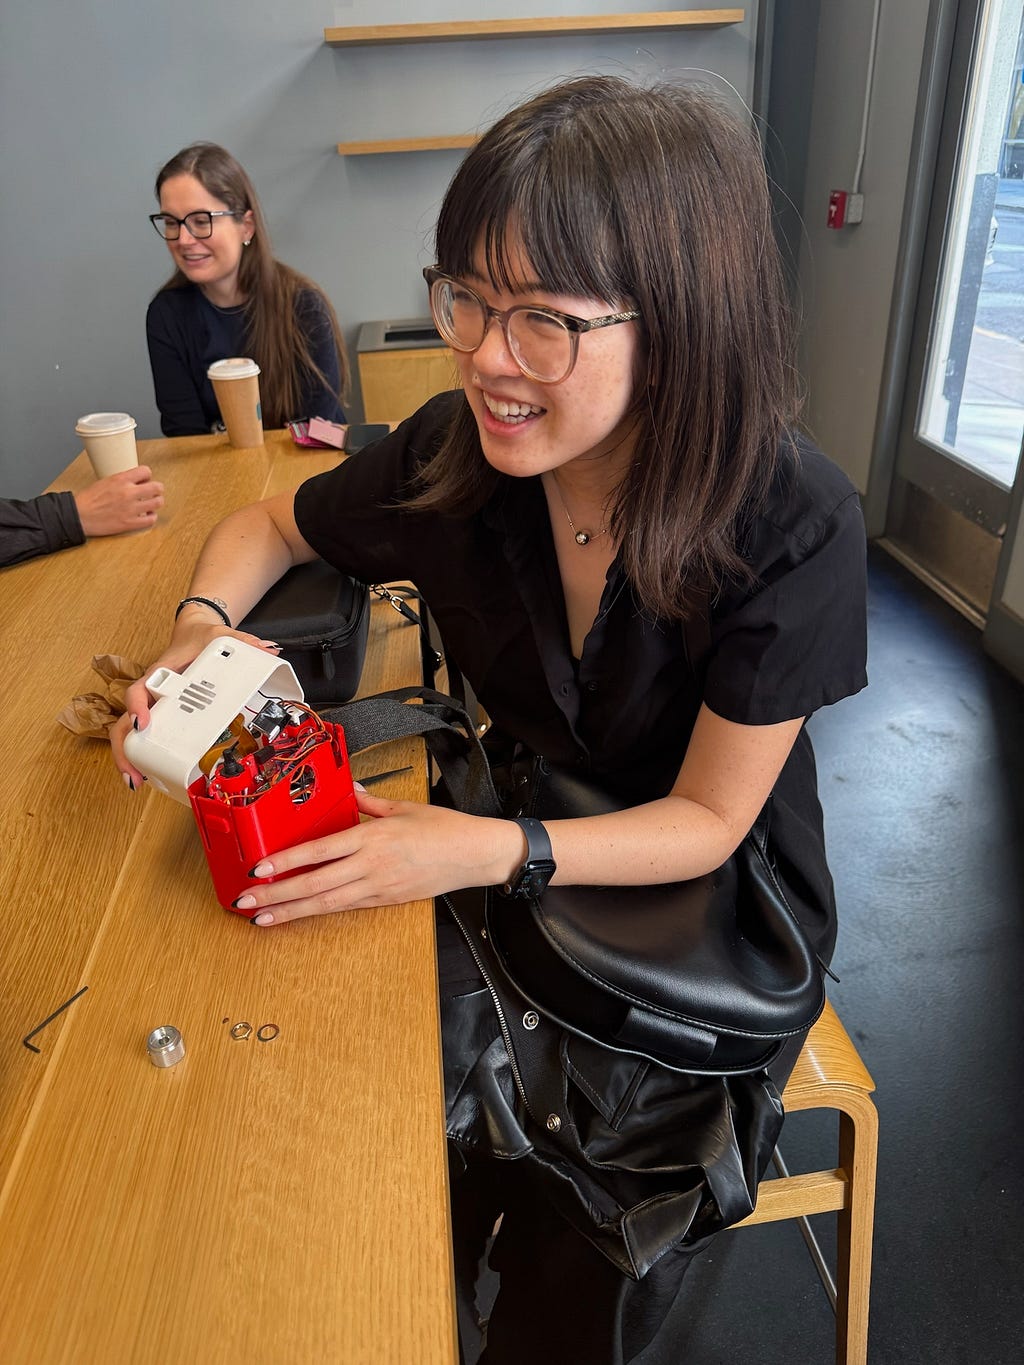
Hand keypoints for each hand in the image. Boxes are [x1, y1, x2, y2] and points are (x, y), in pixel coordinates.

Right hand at [75, 466, 164, 536]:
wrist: (79, 516)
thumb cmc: (88, 500)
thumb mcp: (105, 481)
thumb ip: (122, 481)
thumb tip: (134, 481)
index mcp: (121, 480)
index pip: (146, 471)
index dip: (147, 476)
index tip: (145, 480)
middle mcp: (128, 493)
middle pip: (157, 487)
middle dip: (156, 489)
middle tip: (152, 492)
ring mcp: (131, 509)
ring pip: (158, 503)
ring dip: (156, 503)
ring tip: (151, 504)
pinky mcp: (130, 523)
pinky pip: (151, 520)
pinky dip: (152, 517)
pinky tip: (147, 515)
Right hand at [110, 616, 280, 785]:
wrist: (193, 633)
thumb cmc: (201, 637)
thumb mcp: (222, 636)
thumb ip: (244, 642)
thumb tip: (266, 649)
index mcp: (161, 672)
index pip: (139, 689)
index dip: (136, 706)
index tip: (142, 723)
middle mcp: (152, 692)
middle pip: (125, 720)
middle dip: (125, 748)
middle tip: (132, 772)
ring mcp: (155, 705)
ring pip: (129, 732)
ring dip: (129, 757)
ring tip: (136, 780)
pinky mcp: (161, 713)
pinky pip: (146, 735)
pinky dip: (143, 754)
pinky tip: (148, 773)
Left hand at [232, 791, 523, 924]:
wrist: (474, 855)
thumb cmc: (443, 829)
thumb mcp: (403, 806)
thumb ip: (367, 801)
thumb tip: (346, 788)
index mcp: (372, 836)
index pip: (318, 851)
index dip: (286, 862)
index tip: (259, 868)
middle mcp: (370, 865)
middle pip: (314, 884)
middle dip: (276, 894)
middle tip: (246, 901)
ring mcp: (377, 887)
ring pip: (326, 903)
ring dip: (291, 910)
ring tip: (263, 917)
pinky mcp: (385, 900)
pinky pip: (346, 907)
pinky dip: (319, 911)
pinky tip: (300, 914)